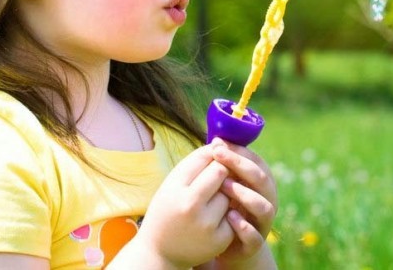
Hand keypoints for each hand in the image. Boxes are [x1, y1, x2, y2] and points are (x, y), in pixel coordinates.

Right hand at [111, 145, 234, 268]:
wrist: (160, 252)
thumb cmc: (167, 209)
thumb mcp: (172, 183)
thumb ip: (194, 162)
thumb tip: (221, 141)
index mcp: (175, 187)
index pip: (204, 157)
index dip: (212, 154)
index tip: (212, 157)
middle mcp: (190, 205)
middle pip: (220, 171)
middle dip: (221, 171)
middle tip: (215, 177)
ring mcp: (206, 224)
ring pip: (229, 192)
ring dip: (225, 194)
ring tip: (209, 203)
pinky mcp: (220, 239)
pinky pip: (233, 214)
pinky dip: (227, 214)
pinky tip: (213, 221)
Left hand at [210, 139, 277, 268]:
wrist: (225, 245)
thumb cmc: (223, 207)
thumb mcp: (225, 184)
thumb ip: (225, 167)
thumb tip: (216, 139)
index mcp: (261, 183)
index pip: (257, 161)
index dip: (240, 151)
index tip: (218, 143)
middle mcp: (267, 200)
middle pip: (263, 179)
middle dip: (241, 166)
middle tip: (219, 156)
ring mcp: (262, 223)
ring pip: (264, 207)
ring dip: (245, 194)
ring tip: (224, 185)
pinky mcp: (254, 244)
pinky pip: (254, 236)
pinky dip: (244, 226)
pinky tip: (230, 216)